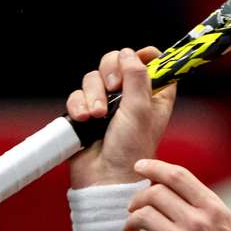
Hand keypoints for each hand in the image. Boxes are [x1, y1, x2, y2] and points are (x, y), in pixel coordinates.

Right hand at [67, 47, 176, 187]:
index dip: (147, 56)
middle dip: (111, 71)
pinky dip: (79, 104)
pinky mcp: (85, 112)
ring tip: (97, 115)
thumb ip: (137, 77)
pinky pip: (77, 95)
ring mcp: (107, 104)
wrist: (105, 177)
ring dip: (93, 94)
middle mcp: (131, 96)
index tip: (141, 56)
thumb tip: (129, 53)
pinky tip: (84, 119)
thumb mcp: (140, 109)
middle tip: (114, 87)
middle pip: (117, 62)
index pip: (153, 63)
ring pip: (93, 78)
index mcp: (153, 95)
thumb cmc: (131, 148)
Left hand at [124, 160, 230, 230]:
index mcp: (216, 209)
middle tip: (132, 208)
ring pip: (143, 217)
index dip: (154, 167)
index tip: (140, 166)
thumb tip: (201, 206)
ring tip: (131, 230)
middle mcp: (198, 222)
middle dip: (137, 198)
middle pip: (154, 193)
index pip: (178, 176)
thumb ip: (217, 216)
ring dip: (132, 222)